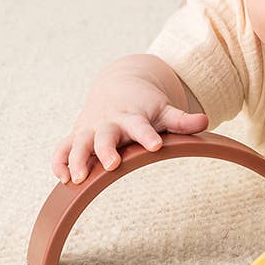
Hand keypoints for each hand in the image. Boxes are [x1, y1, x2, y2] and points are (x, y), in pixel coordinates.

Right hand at [53, 70, 207, 184]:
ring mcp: (90, 129)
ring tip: (77, 178)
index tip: (155, 146)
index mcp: (133, 117)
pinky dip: (59, 162)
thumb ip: (182, 120)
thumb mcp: (164, 110)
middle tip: (112, 165)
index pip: (140, 127)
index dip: (147, 136)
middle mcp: (109, 123)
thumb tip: (206, 120)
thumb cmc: (146, 105)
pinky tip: (62, 179)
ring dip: (77, 159)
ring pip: (79, 143)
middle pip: (105, 136)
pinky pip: (63, 148)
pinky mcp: (77, 135)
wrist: (119, 85)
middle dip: (106, 150)